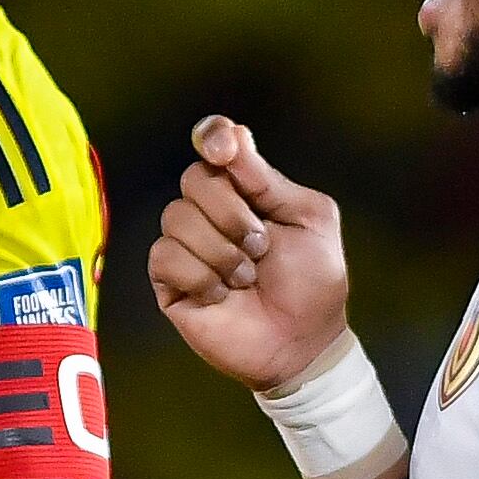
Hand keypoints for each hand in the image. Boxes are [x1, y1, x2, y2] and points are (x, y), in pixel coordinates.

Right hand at [144, 117, 352, 394]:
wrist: (303, 343)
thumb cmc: (313, 283)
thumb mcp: (308, 219)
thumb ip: (268, 179)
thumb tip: (233, 135)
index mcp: (246, 189)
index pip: (215, 143)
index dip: (213, 137)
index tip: (225, 151)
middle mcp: (212, 211)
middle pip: (194, 178)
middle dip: (232, 213)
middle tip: (261, 246)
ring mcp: (188, 245)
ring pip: (176, 217)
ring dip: (221, 251)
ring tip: (247, 277)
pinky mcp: (170, 280)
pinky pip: (165, 255)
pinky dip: (200, 276)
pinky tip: (221, 295)